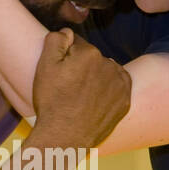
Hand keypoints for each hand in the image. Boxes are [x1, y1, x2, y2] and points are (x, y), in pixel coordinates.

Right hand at [29, 29, 130, 149]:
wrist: (65, 138)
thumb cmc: (52, 103)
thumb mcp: (44, 67)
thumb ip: (55, 40)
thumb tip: (67, 32)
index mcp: (89, 53)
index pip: (76, 44)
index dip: (65, 57)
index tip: (60, 73)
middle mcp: (108, 64)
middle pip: (92, 58)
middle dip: (81, 66)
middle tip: (68, 87)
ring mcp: (119, 83)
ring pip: (105, 71)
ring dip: (96, 77)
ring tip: (81, 96)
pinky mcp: (125, 100)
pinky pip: (117, 86)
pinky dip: (109, 89)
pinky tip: (95, 99)